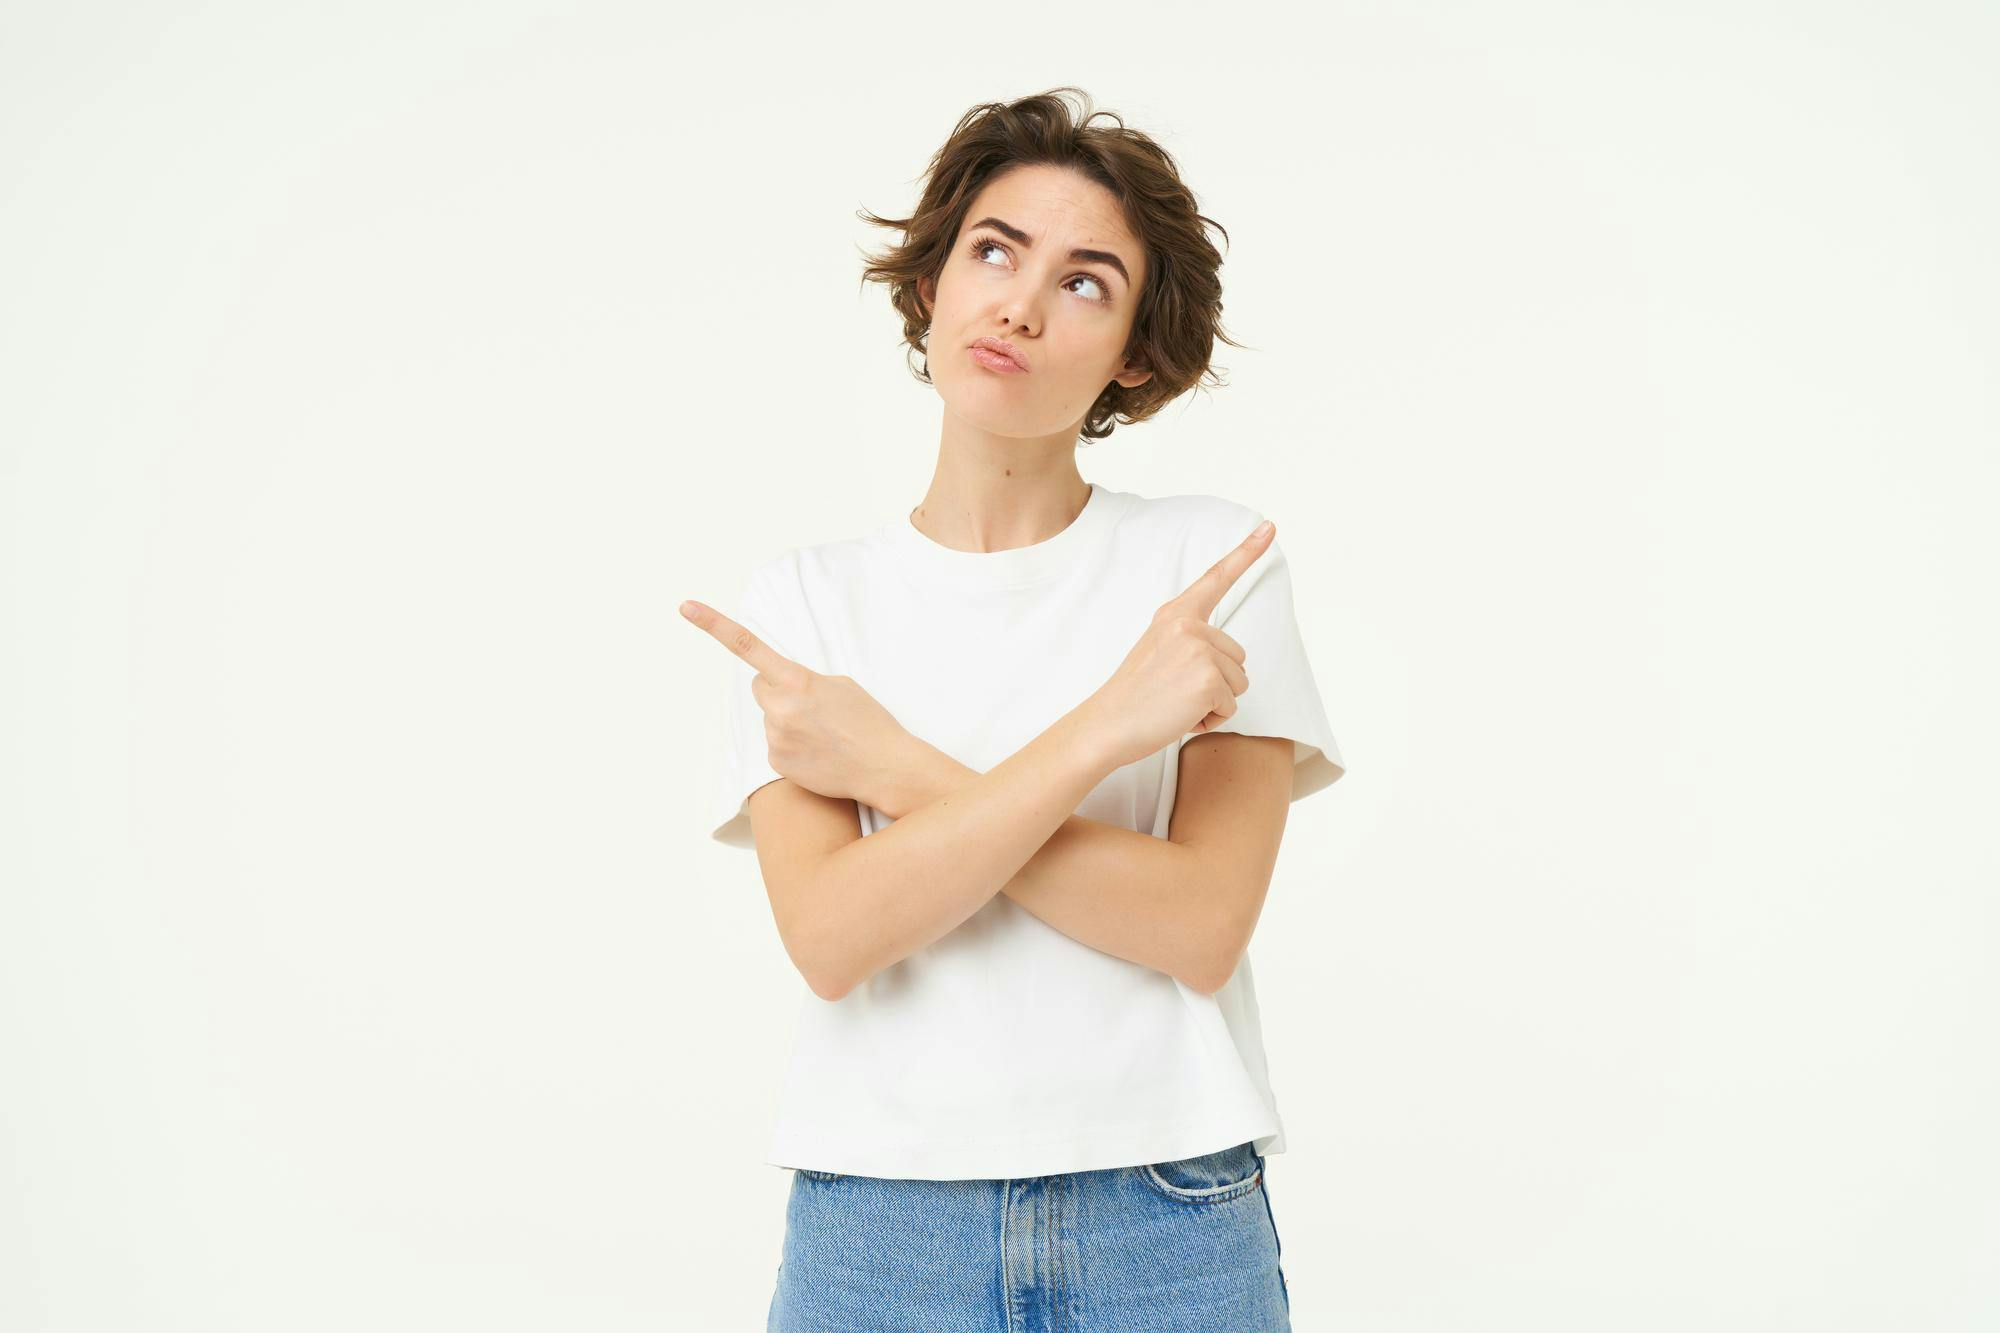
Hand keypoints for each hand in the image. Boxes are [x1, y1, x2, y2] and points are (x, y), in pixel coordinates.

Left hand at [681, 598, 914, 808]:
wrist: (883, 766)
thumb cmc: (868, 721)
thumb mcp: (840, 684)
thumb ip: (804, 680)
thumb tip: (783, 689)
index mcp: (797, 680)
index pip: (747, 646)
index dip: (713, 624)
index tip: (686, 607)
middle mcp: (780, 708)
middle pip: (760, 687)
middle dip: (778, 690)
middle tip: (811, 705)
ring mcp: (775, 736)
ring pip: (770, 717)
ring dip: (789, 721)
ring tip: (823, 734)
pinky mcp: (776, 761)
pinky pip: (775, 743)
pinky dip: (793, 745)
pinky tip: (818, 751)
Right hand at [1074, 519, 1271, 771]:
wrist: (1108, 723)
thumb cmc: (1134, 695)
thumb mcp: (1158, 649)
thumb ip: (1189, 640)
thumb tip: (1225, 657)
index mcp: (1175, 614)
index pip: (1216, 578)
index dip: (1247, 552)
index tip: (1269, 528)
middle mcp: (1188, 625)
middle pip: (1238, 657)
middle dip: (1216, 683)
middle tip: (1175, 691)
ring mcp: (1199, 649)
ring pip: (1238, 683)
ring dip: (1214, 702)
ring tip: (1177, 703)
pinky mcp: (1208, 678)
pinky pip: (1231, 706)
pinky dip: (1211, 719)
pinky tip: (1181, 716)